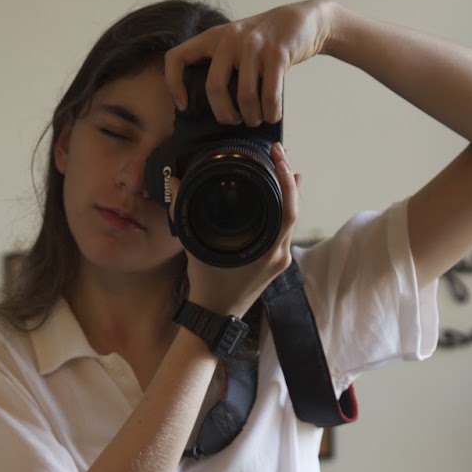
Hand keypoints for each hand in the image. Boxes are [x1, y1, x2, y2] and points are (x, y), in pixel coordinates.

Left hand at [165, 1, 334, 127]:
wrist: (301, 21)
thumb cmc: (264, 44)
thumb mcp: (236, 47)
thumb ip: (221, 67)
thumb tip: (208, 110)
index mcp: (214, 38)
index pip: (177, 57)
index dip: (174, 84)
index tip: (184, 105)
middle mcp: (230, 38)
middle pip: (214, 88)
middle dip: (225, 115)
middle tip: (235, 121)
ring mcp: (254, 44)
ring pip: (244, 96)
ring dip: (252, 117)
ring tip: (256, 119)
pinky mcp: (277, 53)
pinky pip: (269, 95)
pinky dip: (271, 113)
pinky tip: (272, 115)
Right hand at [174, 141, 301, 318]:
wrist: (214, 317)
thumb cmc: (207, 285)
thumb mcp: (194, 246)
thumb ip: (184, 211)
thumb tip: (176, 182)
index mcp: (267, 250)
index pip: (289, 208)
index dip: (286, 179)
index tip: (278, 157)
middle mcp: (279, 255)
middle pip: (295, 209)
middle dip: (289, 179)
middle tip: (279, 154)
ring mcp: (280, 260)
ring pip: (292, 219)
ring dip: (288, 193)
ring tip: (281, 167)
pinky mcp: (276, 263)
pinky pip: (285, 229)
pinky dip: (283, 209)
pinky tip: (277, 195)